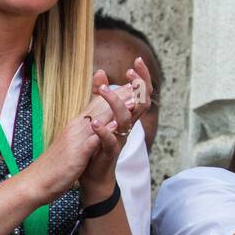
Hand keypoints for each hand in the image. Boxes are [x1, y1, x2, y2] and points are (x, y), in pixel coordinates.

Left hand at [79, 57, 151, 201]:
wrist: (93, 174)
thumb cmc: (97, 143)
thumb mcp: (99, 113)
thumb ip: (100, 94)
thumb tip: (100, 71)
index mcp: (126, 116)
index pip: (140, 93)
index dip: (142, 77)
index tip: (137, 61)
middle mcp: (128, 126)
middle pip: (142, 102)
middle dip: (139, 85)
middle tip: (130, 71)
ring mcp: (121, 139)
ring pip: (127, 119)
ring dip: (116, 103)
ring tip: (104, 91)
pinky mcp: (110, 153)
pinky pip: (112, 141)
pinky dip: (103, 131)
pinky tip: (95, 122)